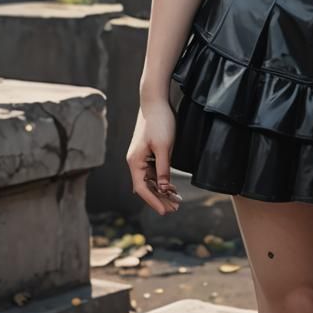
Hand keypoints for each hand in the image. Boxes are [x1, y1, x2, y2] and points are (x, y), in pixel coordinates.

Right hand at [126, 100, 182, 214]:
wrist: (155, 101)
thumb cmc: (159, 122)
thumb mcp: (164, 147)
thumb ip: (163, 168)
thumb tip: (163, 188)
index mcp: (135, 162)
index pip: (142, 189)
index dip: (153, 202)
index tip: (165, 212)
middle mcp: (135, 161)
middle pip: (147, 186)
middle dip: (160, 198)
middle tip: (175, 208)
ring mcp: (141, 157)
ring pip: (151, 179)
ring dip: (162, 190)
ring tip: (177, 200)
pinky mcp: (148, 152)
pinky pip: (154, 171)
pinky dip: (163, 180)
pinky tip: (172, 186)